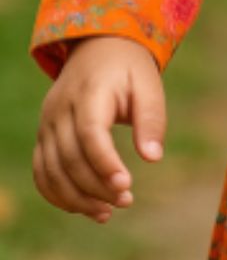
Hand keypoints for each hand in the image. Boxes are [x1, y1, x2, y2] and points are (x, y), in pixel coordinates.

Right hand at [32, 36, 166, 224]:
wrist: (97, 47)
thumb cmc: (128, 68)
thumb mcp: (149, 84)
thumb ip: (151, 119)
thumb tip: (153, 157)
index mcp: (89, 92)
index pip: (90, 134)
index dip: (105, 164)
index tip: (126, 186)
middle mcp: (60, 109)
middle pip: (69, 157)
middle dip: (96, 186)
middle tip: (126, 201)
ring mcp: (47, 123)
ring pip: (51, 170)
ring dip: (76, 197)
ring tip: (107, 212)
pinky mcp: (44, 135)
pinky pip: (41, 171)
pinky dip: (58, 194)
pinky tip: (85, 208)